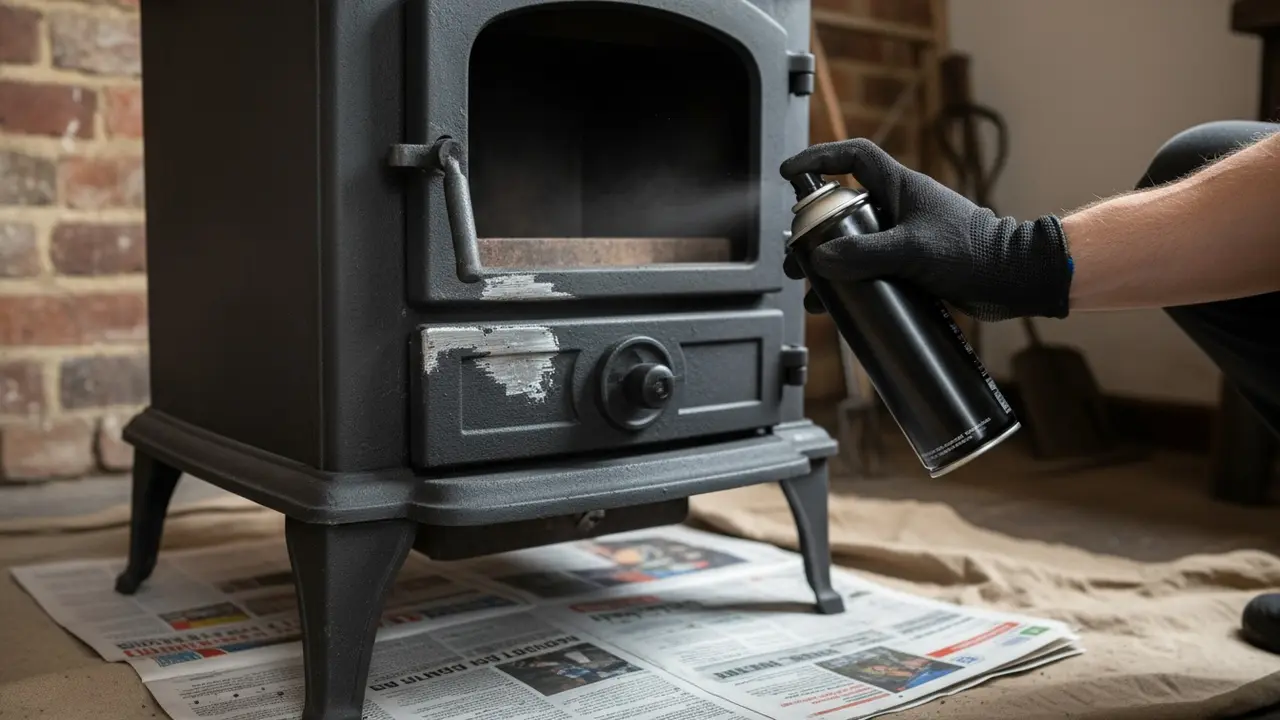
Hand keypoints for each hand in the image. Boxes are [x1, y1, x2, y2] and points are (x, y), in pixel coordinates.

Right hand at [780, 139, 1073, 321]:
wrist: (1013, 279)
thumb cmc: (973, 253)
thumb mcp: (912, 251)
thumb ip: (864, 253)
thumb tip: (820, 259)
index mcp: (900, 187)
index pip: (853, 157)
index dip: (819, 158)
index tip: (789, 172)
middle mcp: (900, 208)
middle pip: (843, 208)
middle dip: (814, 229)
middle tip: (797, 253)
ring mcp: (905, 236)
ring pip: (854, 243)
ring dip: (830, 263)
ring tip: (812, 289)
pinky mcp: (912, 264)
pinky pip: (871, 268)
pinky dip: (852, 283)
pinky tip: (839, 306)